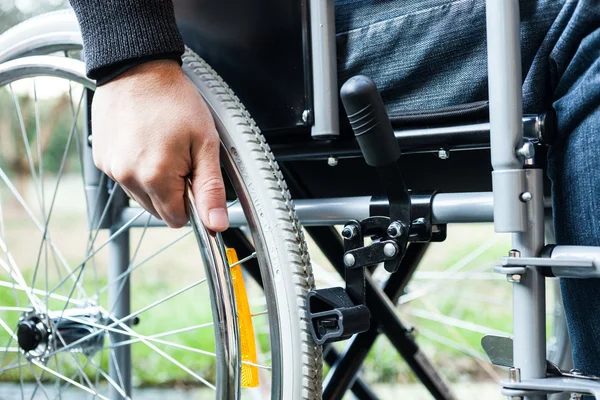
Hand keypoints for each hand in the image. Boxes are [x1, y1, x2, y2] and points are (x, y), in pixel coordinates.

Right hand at [91, 59, 227, 230]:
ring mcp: (112, 169)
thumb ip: (210, 189)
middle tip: (180, 158)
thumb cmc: (175, 101)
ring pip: (141, 196)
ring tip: (162, 147)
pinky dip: (138, 169)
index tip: (194, 179)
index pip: (177, 219)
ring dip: (155, 182)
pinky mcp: (102, 160)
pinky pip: (125, 180)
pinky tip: (145, 143)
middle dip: (174, 192)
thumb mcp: (205, 144)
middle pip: (158, 211)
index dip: (191, 203)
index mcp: (156, 177)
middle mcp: (128, 178)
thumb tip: (217, 225)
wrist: (138, 68)